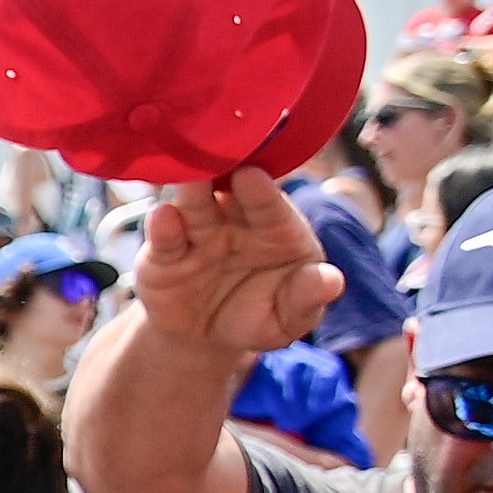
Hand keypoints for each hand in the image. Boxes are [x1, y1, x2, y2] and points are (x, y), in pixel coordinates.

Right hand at [125, 170, 342, 359]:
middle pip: (230, 193)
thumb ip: (306, 298)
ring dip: (190, 190)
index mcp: (278, 228)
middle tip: (219, 154)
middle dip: (224, 174)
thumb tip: (330, 281)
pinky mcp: (163, 254)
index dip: (263, 193)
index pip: (273, 208)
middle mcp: (237, 220)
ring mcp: (199, 233)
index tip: (253, 176)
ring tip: (189, 179)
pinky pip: (163, 238)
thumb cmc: (258, 318)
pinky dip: (162, 227)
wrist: (207, 338)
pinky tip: (163, 217)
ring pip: (194, 207)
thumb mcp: (288, 317)